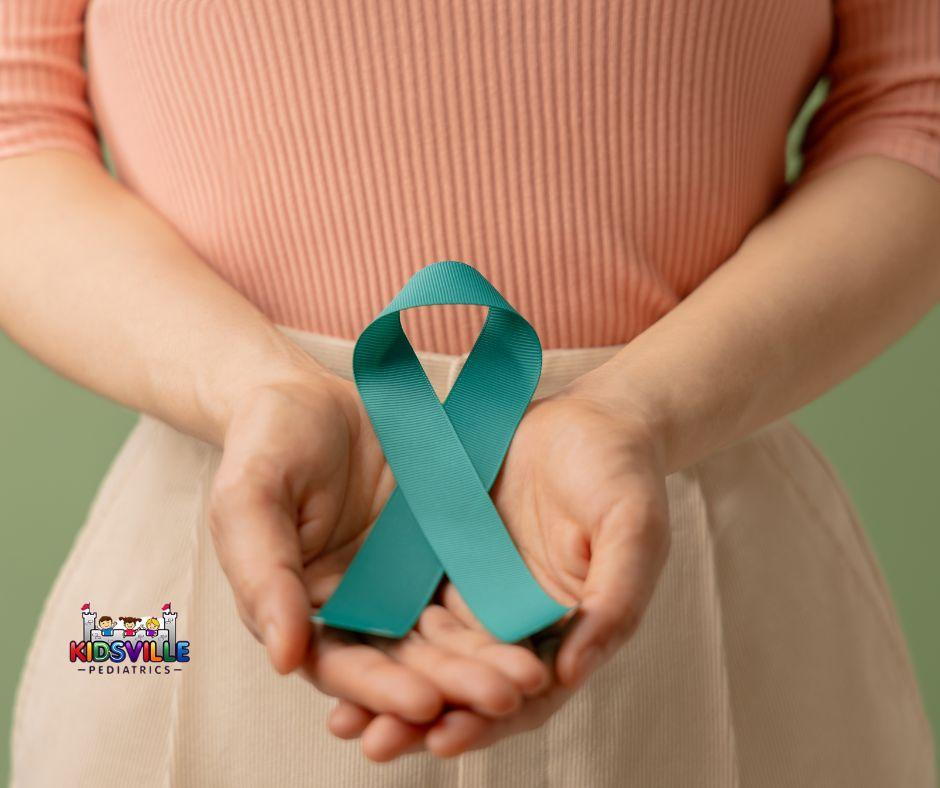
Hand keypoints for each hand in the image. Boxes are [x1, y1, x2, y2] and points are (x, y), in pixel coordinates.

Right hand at [208, 369, 549, 731]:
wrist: (314, 393)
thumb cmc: (268, 441)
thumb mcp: (249, 496)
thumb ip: (261, 570)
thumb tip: (284, 656)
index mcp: (304, 608)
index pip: (342, 665)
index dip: (380, 689)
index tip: (424, 703)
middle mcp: (360, 605)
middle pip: (406, 659)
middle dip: (454, 683)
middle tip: (505, 697)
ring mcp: (405, 578)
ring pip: (449, 630)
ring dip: (488, 658)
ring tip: (532, 676)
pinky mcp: (442, 546)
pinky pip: (474, 580)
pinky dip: (502, 608)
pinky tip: (539, 623)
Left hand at [325, 383, 671, 757]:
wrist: (586, 415)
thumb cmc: (621, 473)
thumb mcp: (633, 531)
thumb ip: (614, 599)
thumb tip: (574, 673)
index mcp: (563, 629)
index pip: (525, 692)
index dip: (487, 719)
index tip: (444, 739)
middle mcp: (513, 620)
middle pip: (465, 683)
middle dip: (421, 717)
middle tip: (375, 743)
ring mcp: (474, 587)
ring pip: (427, 647)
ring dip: (388, 684)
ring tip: (343, 718)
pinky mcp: (442, 551)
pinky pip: (406, 592)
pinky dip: (377, 621)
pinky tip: (338, 637)